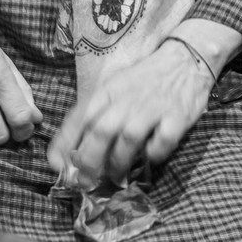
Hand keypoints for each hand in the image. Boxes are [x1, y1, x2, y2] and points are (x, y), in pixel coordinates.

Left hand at [47, 38, 212, 187]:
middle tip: (84, 181)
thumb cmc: (143, 80)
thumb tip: (73, 148)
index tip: (56, 165)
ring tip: (115, 176)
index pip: (79, 118)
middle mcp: (126, 99)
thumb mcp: (113, 89)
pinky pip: (163, 140)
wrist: (185, 59)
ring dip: (118, 161)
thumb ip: (96, 114)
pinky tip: (151, 158)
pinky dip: (155, 153)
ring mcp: (152, 107)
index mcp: (106, 92)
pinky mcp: (177, 116)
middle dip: (89, 159)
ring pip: (128, 138)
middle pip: (101, 131)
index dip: (65, 144)